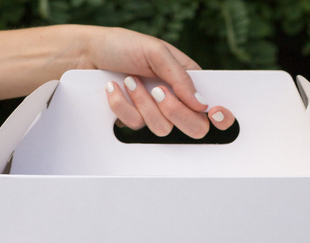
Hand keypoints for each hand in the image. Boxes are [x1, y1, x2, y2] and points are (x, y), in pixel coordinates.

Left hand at [81, 27, 234, 137]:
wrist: (88, 55)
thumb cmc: (124, 45)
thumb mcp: (156, 52)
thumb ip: (181, 77)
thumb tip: (201, 104)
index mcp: (187, 80)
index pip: (212, 106)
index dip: (221, 116)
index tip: (215, 112)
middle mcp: (174, 100)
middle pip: (194, 127)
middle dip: (174, 110)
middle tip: (158, 91)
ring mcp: (154, 112)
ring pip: (162, 129)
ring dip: (142, 103)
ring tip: (129, 80)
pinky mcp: (133, 120)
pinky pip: (135, 125)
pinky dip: (122, 105)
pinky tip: (114, 88)